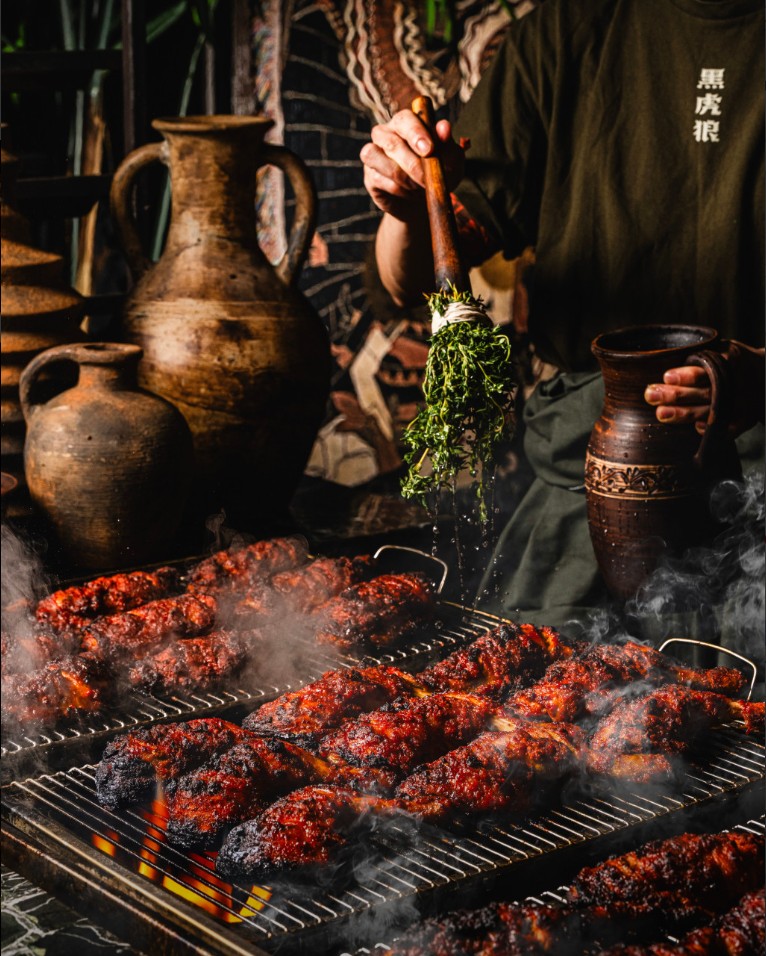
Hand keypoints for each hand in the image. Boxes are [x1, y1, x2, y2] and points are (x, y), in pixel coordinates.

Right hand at [360, 109, 466, 221]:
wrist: (424, 203)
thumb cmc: (437, 174)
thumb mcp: (450, 160)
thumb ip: (447, 144)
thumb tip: (444, 127)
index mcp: (406, 123)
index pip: (404, 119)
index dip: (416, 133)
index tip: (430, 150)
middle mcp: (385, 134)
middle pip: (391, 141)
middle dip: (411, 163)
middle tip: (427, 179)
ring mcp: (374, 153)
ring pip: (377, 157)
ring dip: (402, 177)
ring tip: (420, 186)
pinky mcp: (369, 175)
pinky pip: (377, 178)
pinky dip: (397, 189)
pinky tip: (410, 193)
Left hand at [644, 340, 764, 435]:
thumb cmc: (736, 361)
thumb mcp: (725, 349)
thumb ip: (702, 356)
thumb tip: (663, 358)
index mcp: (730, 362)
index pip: (706, 370)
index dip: (686, 375)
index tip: (666, 377)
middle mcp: (734, 385)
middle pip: (702, 393)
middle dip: (675, 395)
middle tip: (651, 395)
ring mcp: (740, 404)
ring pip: (707, 413)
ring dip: (682, 414)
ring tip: (661, 413)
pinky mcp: (743, 420)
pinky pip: (724, 429)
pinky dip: (708, 428)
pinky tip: (693, 427)